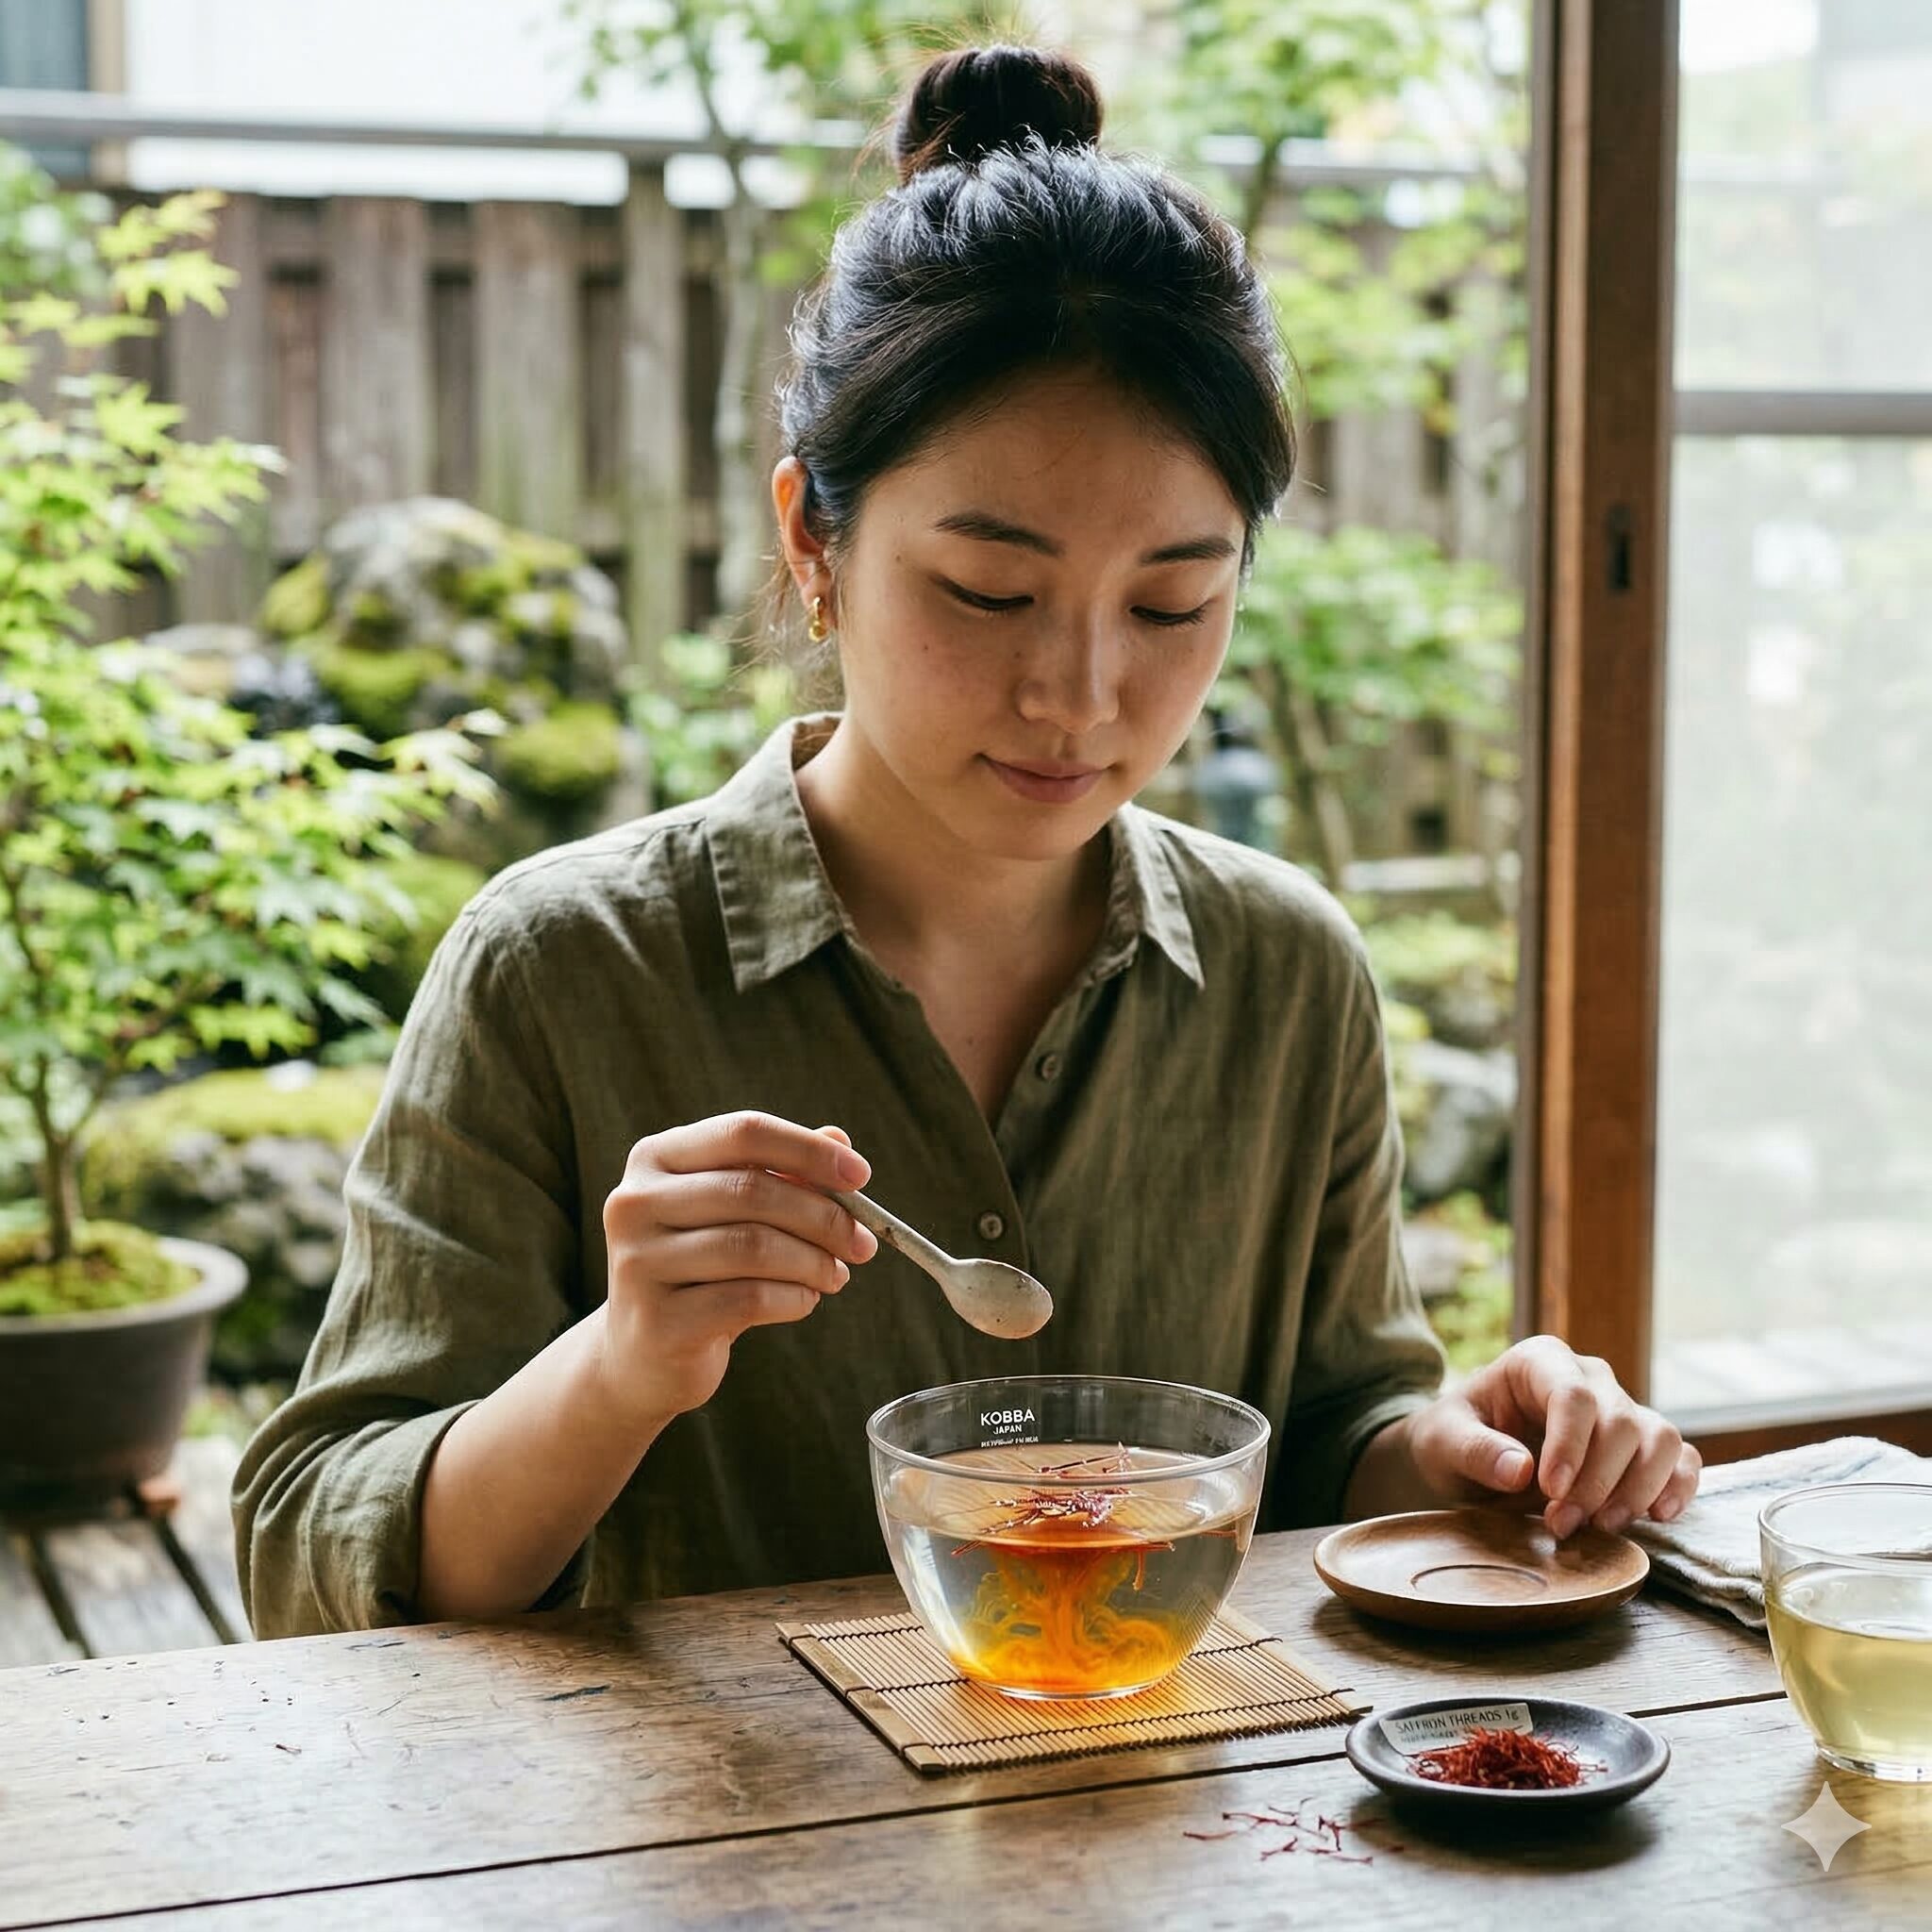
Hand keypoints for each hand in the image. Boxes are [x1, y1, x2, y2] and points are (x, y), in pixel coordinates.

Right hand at [597, 1112, 878, 1433]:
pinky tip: (806, 1301)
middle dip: (823, 1216)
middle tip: (863, 1242)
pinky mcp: (657, 1321)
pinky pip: (748, 1299)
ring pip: (753, 1245)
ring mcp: (638, 1262)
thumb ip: (783, 1173)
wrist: (642, 1355)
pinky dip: (794, 1298)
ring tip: (835, 1275)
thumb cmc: (701, 1271)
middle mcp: (634, 1202)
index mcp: (655, 1158)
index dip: (808, 1150)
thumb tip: (840, 1142)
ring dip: (813, 1261)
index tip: (860, 1175)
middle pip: (752, 1190)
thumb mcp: (737, 1215)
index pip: (743, 1132)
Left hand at [1399, 1335, 1700, 1536]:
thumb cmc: (1453, 1440)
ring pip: (1660, 1439)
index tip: (1551, 1491)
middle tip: (1562, 1524)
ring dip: (1639, 1489)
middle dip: (1596, 1481)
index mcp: (1539, 1362)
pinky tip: (1658, 1516)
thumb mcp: (1443, 1442)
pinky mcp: (1641, 1447)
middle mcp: (1590, 1379)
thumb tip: (1521, 1469)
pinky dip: (1679, 1486)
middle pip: (1619, 1422)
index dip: (1570, 1445)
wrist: (1466, 1459)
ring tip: (1604, 1526)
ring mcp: (1621, 1410)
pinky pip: (1680, 1458)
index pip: (1572, 1395)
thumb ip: (1476, 1451)